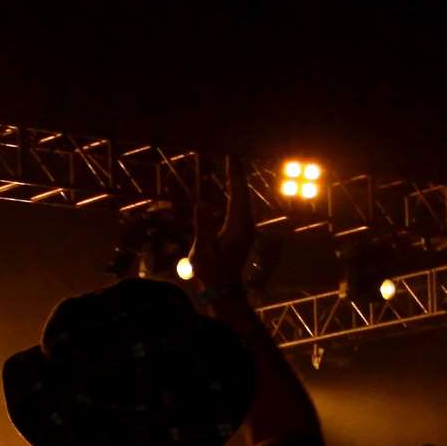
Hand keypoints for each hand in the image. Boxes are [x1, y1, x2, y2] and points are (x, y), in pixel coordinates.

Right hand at [187, 170, 255, 294]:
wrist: (223, 289)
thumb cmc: (211, 271)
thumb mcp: (203, 250)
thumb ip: (203, 227)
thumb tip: (201, 204)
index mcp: (238, 226)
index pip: (237, 195)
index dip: (234, 176)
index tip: (231, 158)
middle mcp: (246, 225)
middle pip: (243, 194)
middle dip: (237, 175)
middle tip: (232, 156)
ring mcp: (245, 229)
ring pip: (243, 200)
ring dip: (237, 184)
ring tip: (232, 167)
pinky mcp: (242, 233)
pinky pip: (240, 207)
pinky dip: (236, 194)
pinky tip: (231, 190)